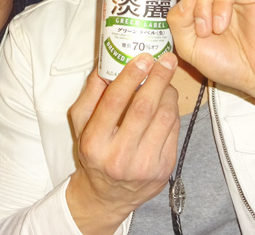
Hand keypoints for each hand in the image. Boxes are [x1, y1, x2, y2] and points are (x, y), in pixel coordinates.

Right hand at [66, 53, 179, 234]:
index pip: (113, 103)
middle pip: (143, 109)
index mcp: (94, 143)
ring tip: (165, 78)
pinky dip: (172, 109)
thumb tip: (105, 65)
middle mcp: (119, 157)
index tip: (142, 59)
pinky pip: (173, 130)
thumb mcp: (80, 125)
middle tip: (166, 60)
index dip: (129, 77)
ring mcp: (144, 165)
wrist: (108, 195)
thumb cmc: (94, 153)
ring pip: (163, 118)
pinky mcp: (164, 169)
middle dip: (157, 79)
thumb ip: (90, 94)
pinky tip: (167, 100)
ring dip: (168, 92)